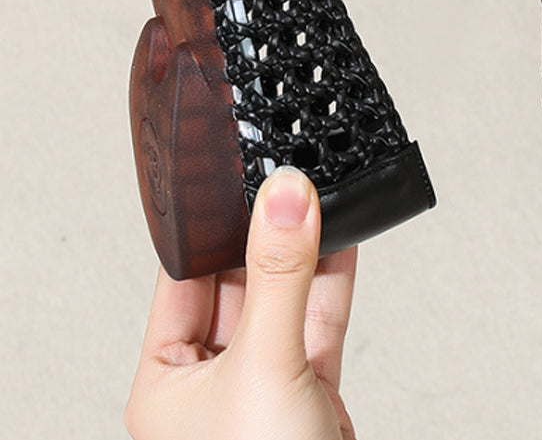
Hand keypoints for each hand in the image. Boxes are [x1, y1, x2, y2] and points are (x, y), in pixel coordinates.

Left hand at [125, 167, 355, 439]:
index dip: (211, 228)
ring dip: (306, 250)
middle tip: (291, 177)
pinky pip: (320, 323)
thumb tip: (283, 197)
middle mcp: (213, 384)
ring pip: (285, 299)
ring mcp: (265, 389)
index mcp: (167, 383)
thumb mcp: (263, 366)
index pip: (183, 282)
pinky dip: (334, 281)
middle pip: (239, 283)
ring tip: (322, 194)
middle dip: (265, 232)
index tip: (239, 176)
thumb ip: (278, 276)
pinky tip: (344, 238)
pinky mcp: (312, 396)